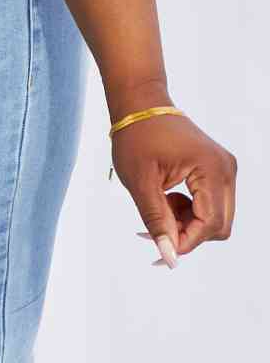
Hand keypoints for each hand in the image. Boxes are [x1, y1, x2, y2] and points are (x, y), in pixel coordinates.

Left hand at [110, 111, 236, 266]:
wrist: (139, 103)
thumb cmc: (136, 136)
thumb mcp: (140, 182)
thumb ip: (157, 221)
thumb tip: (169, 258)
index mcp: (211, 168)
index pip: (209, 224)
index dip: (185, 242)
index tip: (157, 247)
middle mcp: (226, 169)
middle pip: (218, 226)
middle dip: (187, 234)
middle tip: (154, 227)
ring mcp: (225, 169)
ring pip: (216, 219)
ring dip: (187, 223)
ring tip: (158, 205)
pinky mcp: (218, 170)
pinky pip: (212, 205)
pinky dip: (190, 211)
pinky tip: (166, 198)